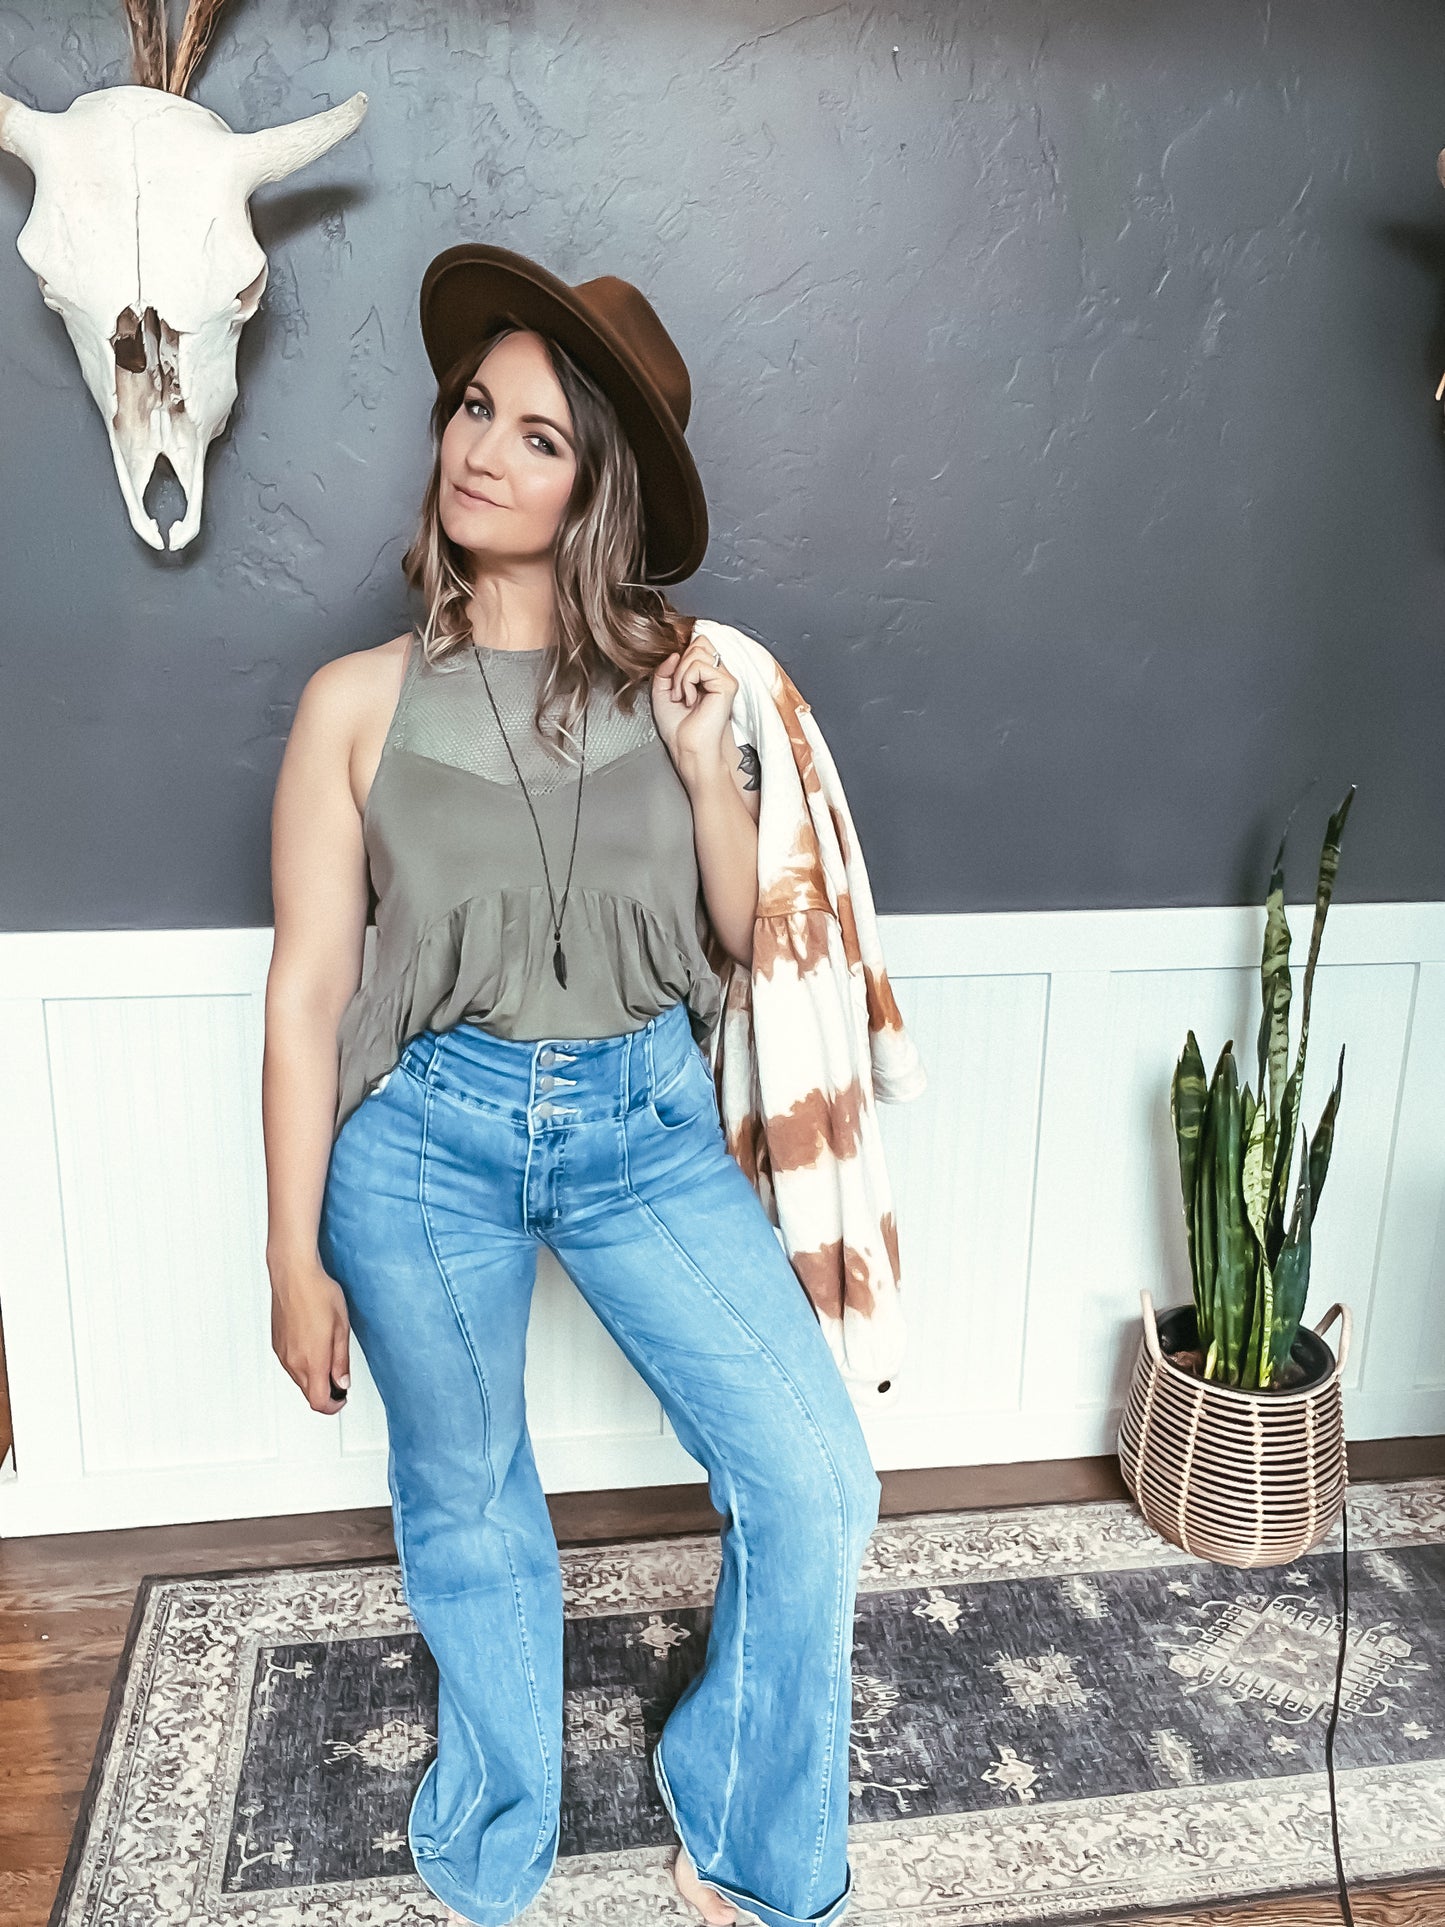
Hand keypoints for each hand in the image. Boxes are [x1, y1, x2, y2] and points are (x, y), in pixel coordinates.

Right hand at [270, 1263, 351, 1414]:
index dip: (333, 1406)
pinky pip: (290, 1365)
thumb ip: (341, 1360)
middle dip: (325, 1392)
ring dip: (314, 1378)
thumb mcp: (341, 1328)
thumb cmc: (318, 1293)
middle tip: (340, 1379)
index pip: (319, 1402)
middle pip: (308, 1394)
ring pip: (298, 1380)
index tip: (342, 1398)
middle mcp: (293, 1361)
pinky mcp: (276, 1344)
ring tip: (329, 1357)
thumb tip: (342, 1382)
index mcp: (312, 1360)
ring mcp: (282, 1353)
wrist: (293, 1274)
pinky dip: (303, 1365)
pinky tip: (314, 1346)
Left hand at [651, 633, 737, 776]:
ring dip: (680, 676)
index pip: (697, 645)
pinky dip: (686, 682)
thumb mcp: (661, 692)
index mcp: (705, 675)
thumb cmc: (678, 729)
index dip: (681, 657)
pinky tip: (690, 700)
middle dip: (679, 666)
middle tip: (677, 692)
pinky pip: (699, 666)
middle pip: (698, 643)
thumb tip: (675, 653)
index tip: (674, 682)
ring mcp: (724, 678)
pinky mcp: (727, 684)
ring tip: (683, 697)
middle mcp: (717, 674)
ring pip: (697, 652)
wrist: (688, 749)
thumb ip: (665, 669)